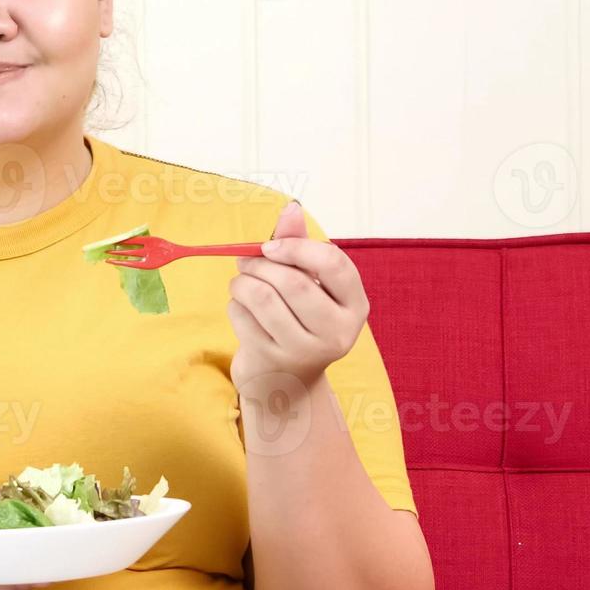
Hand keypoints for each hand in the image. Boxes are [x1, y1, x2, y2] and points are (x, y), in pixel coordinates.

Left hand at [227, 200, 370, 394]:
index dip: (296, 247)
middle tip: (245, 261)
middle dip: (261, 265)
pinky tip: (242, 311)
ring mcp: (305, 352)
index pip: (334, 264)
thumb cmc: (297, 319)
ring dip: (242, 282)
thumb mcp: (307, 282)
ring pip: (263, 298)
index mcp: (356, 306)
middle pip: (293, 282)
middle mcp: (338, 333)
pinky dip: (234, 306)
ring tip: (240, 283)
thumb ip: (299, 244)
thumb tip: (291, 207)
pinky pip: (243, 318)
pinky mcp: (273, 362)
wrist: (284, 381)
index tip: (270, 247)